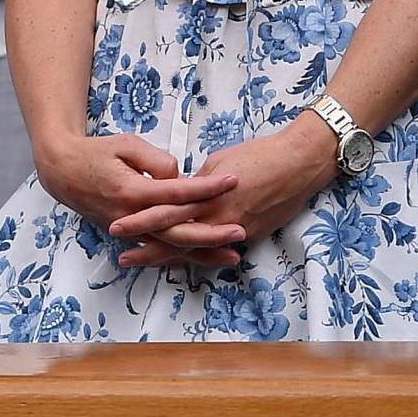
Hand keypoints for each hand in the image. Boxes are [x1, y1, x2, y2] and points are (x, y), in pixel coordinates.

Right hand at [35, 131, 243, 267]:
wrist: (63, 173)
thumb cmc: (95, 153)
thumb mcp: (125, 144)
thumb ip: (155, 160)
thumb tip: (179, 175)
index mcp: (133, 191)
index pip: (178, 192)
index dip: (208, 187)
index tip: (233, 180)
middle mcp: (132, 218)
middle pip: (179, 230)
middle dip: (212, 232)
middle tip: (241, 230)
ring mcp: (130, 231)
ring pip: (172, 247)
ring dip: (203, 252)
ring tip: (233, 254)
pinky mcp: (129, 236)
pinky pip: (160, 249)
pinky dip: (184, 255)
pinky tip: (205, 258)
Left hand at [115, 118, 339, 268]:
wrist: (299, 164)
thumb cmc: (258, 155)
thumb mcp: (219, 162)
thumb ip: (196, 182)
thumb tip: (179, 191)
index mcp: (208, 195)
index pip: (168, 211)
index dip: (142, 220)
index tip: (118, 223)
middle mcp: (220, 218)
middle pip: (177, 238)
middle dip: (148, 247)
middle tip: (122, 256)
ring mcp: (236, 231)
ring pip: (195, 249)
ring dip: (168, 257)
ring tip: (142, 261)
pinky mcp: (251, 236)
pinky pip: (216, 250)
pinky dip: (196, 256)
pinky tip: (180, 261)